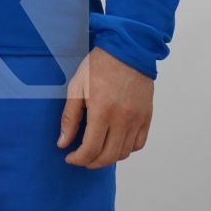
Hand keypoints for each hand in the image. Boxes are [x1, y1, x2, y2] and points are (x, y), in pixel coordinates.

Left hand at [57, 47, 152, 168]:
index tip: (70, 157)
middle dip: (91, 162)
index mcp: (102, 111)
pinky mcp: (147, 116)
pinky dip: (126, 149)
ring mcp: (137, 119)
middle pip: (108, 156)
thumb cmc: (100, 64)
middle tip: (82, 158)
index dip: (78, 159)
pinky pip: (138, 144)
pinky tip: (115, 142)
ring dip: (108, 157)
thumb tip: (63, 142)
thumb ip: (70, 117)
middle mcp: (122, 119)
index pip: (91, 149)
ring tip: (97, 150)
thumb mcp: (77, 86)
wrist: (128, 49)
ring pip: (124, 153)